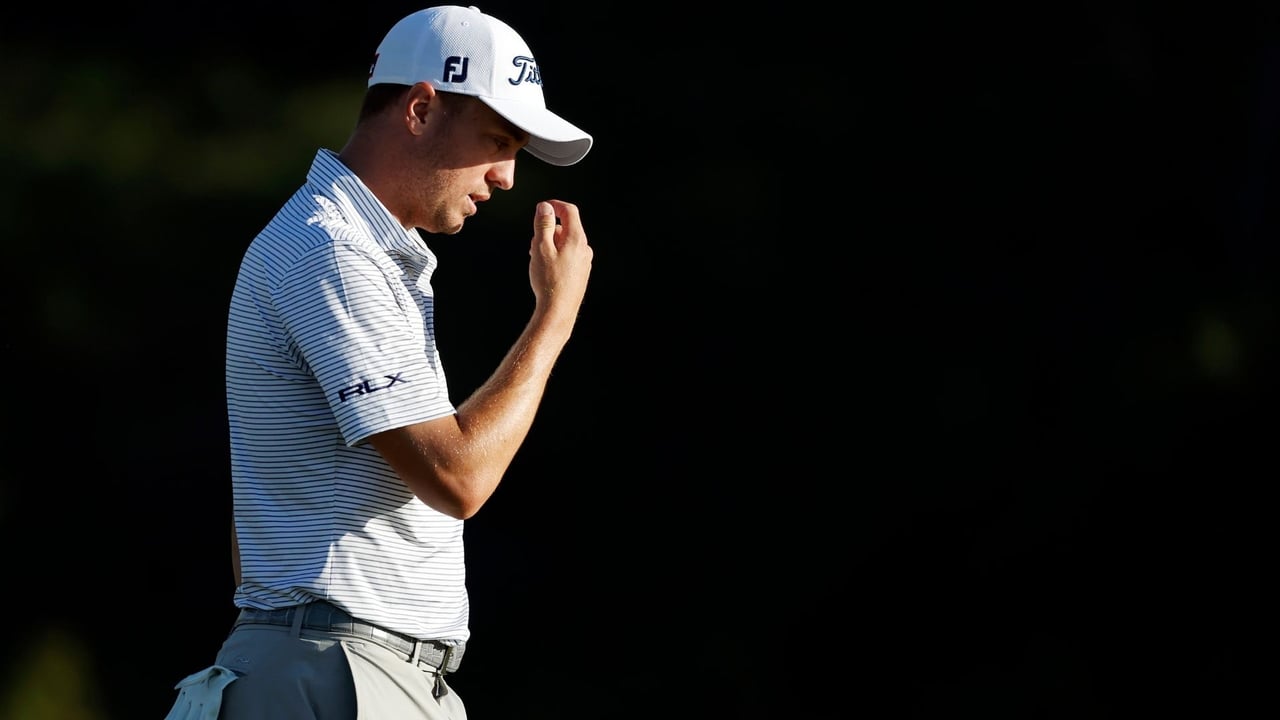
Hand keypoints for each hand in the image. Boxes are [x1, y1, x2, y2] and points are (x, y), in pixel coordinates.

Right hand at [529, 200, 591, 331]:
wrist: (558, 311)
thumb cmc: (548, 280)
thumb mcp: (540, 248)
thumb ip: (543, 225)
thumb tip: (545, 207)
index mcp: (576, 239)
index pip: (569, 211)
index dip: (554, 205)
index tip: (541, 208)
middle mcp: (584, 248)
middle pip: (566, 227)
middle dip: (548, 230)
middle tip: (533, 244)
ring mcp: (584, 261)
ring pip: (566, 243)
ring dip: (550, 244)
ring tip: (536, 259)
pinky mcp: (581, 272)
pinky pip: (568, 255)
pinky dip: (556, 255)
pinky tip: (545, 269)